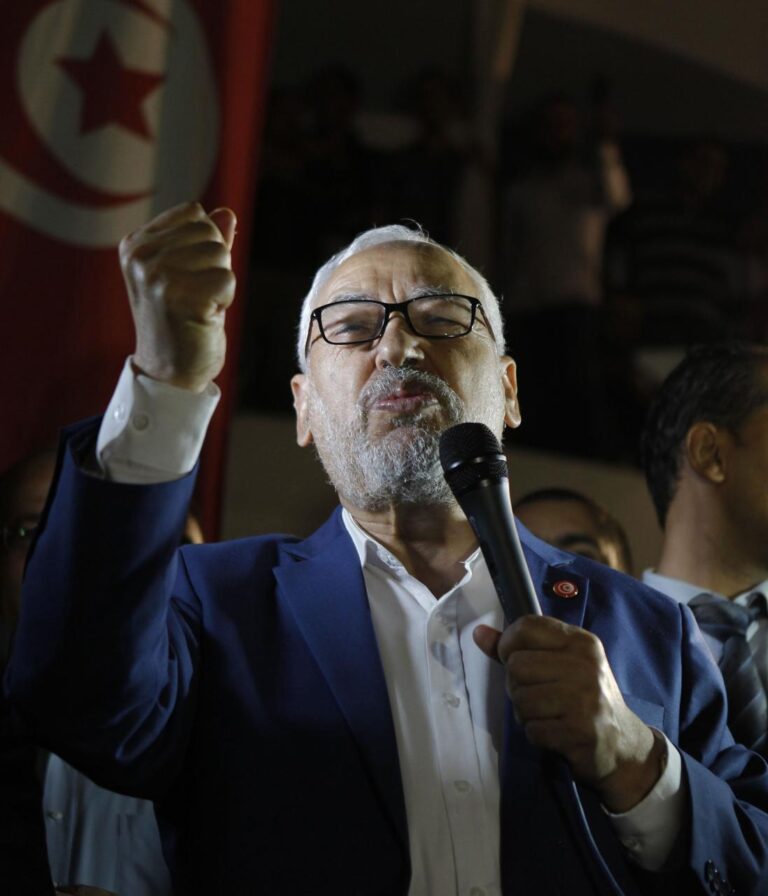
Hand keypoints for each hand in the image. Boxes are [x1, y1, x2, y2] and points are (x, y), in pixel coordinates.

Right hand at [119, 201, 236, 392]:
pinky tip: (204, 316)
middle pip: (209, 230)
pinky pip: (227, 279)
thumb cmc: (180, 324)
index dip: (204, 244)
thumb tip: (226, 213)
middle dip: (215, 263)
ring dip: (220, 282)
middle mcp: (141, 256)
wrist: (169, 374)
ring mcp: (158, 275)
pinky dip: (225, 300)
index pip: (193, 213)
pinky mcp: (180, 295)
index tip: (187, 277)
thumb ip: (204, 243)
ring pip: (221, 253)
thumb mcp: (187, 275)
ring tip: (198, 306)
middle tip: (195, 295)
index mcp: (135, 244)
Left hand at [474, 615, 662, 811]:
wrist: (623, 746)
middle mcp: (585, 665)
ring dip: (525, 713)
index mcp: (580, 642)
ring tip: (546, 715)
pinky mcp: (581, 731)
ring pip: (520, 698)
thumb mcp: (559, 664)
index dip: (509, 644)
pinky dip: (536, 734)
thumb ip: (517, 648)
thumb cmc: (584, 698)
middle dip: (516, 686)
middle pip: (516, 666)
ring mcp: (585, 698)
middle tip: (536, 695)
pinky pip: (532, 729)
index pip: (527, 626)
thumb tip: (478, 633)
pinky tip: (554, 733)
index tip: (514, 659)